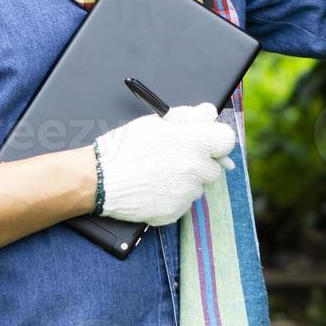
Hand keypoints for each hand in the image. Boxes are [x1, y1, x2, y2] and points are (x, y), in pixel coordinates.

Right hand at [91, 103, 236, 225]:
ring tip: (159, 174)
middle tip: (177, 159)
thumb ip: (190, 116)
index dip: (216, 141)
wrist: (99, 179)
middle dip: (201, 163)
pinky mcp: (175, 212)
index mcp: (193, 141)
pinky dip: (173, 197)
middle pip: (215, 167)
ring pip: (199, 187)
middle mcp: (195, 168)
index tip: (206, 143)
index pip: (226, 140)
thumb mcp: (156, 122)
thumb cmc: (124, 147)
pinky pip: (184, 204)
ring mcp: (186, 193)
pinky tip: (154, 188)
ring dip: (187, 181)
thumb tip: (210, 113)